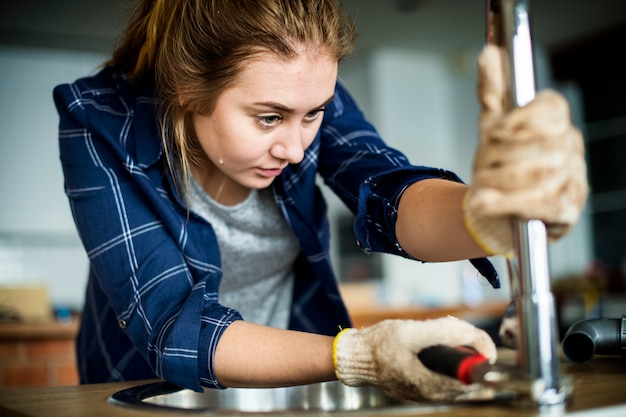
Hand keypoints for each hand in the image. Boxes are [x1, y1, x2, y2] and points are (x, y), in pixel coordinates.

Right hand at [333, 317, 496, 401]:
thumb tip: (472, 334)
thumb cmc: (380, 344)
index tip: (471, 335)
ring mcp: (426, 394)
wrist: (358, 357)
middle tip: (451, 329)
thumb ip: (442, 332)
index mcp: (433, 384)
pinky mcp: (420, 389)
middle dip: (465, 348)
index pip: (474, 373)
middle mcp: (433, 395)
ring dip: (454, 353)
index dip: (479, 351)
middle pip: (467, 373)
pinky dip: (443, 359)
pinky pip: (443, 375)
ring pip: (456, 374)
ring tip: (436, 336)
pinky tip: (430, 345)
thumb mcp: (410, 331)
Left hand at [464, 45, 588, 255]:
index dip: (523, 117)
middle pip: (539, 144)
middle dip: (500, 157)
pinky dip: (507, 204)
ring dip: (499, 182)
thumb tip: (488, 54)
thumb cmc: (499, 164)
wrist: (498, 210)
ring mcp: (572, 179)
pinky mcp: (567, 209)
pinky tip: (486, 202)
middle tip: (479, 166)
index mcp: (555, 123)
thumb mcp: (491, 127)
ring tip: (481, 188)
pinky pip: (539, 204)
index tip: (494, 131)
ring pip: (537, 175)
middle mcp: (570, 148)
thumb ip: (492, 92)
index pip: (552, 108)